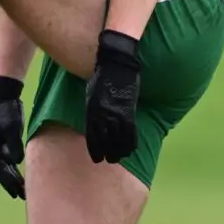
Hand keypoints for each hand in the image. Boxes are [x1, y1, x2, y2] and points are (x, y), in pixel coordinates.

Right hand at [0, 77, 25, 199]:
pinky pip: (10, 162)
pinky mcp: (6, 145)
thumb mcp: (12, 128)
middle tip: (20, 197)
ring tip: (23, 191)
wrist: (6, 100)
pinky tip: (22, 177)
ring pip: (6, 168)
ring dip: (13, 180)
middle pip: (1, 172)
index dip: (6, 182)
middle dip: (10, 184)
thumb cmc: (7, 113)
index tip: (15, 192)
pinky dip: (16, 171)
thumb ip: (14, 145)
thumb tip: (17, 162)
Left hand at [85, 30, 140, 163]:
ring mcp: (116, 114)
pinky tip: (131, 149)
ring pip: (119, 140)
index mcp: (91, 111)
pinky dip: (131, 142)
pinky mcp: (129, 111)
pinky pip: (131, 132)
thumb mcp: (91, 94)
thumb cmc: (101, 76)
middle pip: (106, 141)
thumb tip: (95, 121)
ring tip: (121, 157)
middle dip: (108, 153)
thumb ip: (93, 110)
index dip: (95, 150)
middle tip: (111, 160)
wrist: (115, 63)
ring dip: (120, 151)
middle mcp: (102, 116)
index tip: (97, 159)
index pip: (93, 137)